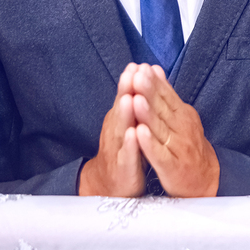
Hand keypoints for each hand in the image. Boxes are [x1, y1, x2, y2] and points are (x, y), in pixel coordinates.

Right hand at [79, 64, 145, 196]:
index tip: (137, 64)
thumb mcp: (129, 125)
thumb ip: (134, 103)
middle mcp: (116, 132)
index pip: (126, 98)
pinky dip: (130, 145)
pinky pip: (127, 156)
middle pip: (121, 109)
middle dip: (126, 91)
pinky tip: (133, 134)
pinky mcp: (123, 169)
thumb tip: (139, 77)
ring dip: (125, 114)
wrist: (110, 186)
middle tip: (132, 73)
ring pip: (121, 129)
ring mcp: (118, 150)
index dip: (131, 82)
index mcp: (120, 121)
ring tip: (130, 98)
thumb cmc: (125, 151)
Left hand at [131, 64, 219, 196]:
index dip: (154, 82)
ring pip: (161, 129)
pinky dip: (149, 143)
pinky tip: (139, 133)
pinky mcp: (172, 167)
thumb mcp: (180, 116)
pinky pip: (160, 154)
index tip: (142, 67)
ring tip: (136, 99)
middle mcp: (182, 129)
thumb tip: (154, 68)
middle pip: (163, 109)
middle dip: (150, 92)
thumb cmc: (187, 145)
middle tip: (138, 76)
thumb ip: (166, 94)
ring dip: (148, 114)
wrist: (205, 179)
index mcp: (183, 115)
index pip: (167, 95)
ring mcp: (178, 148)